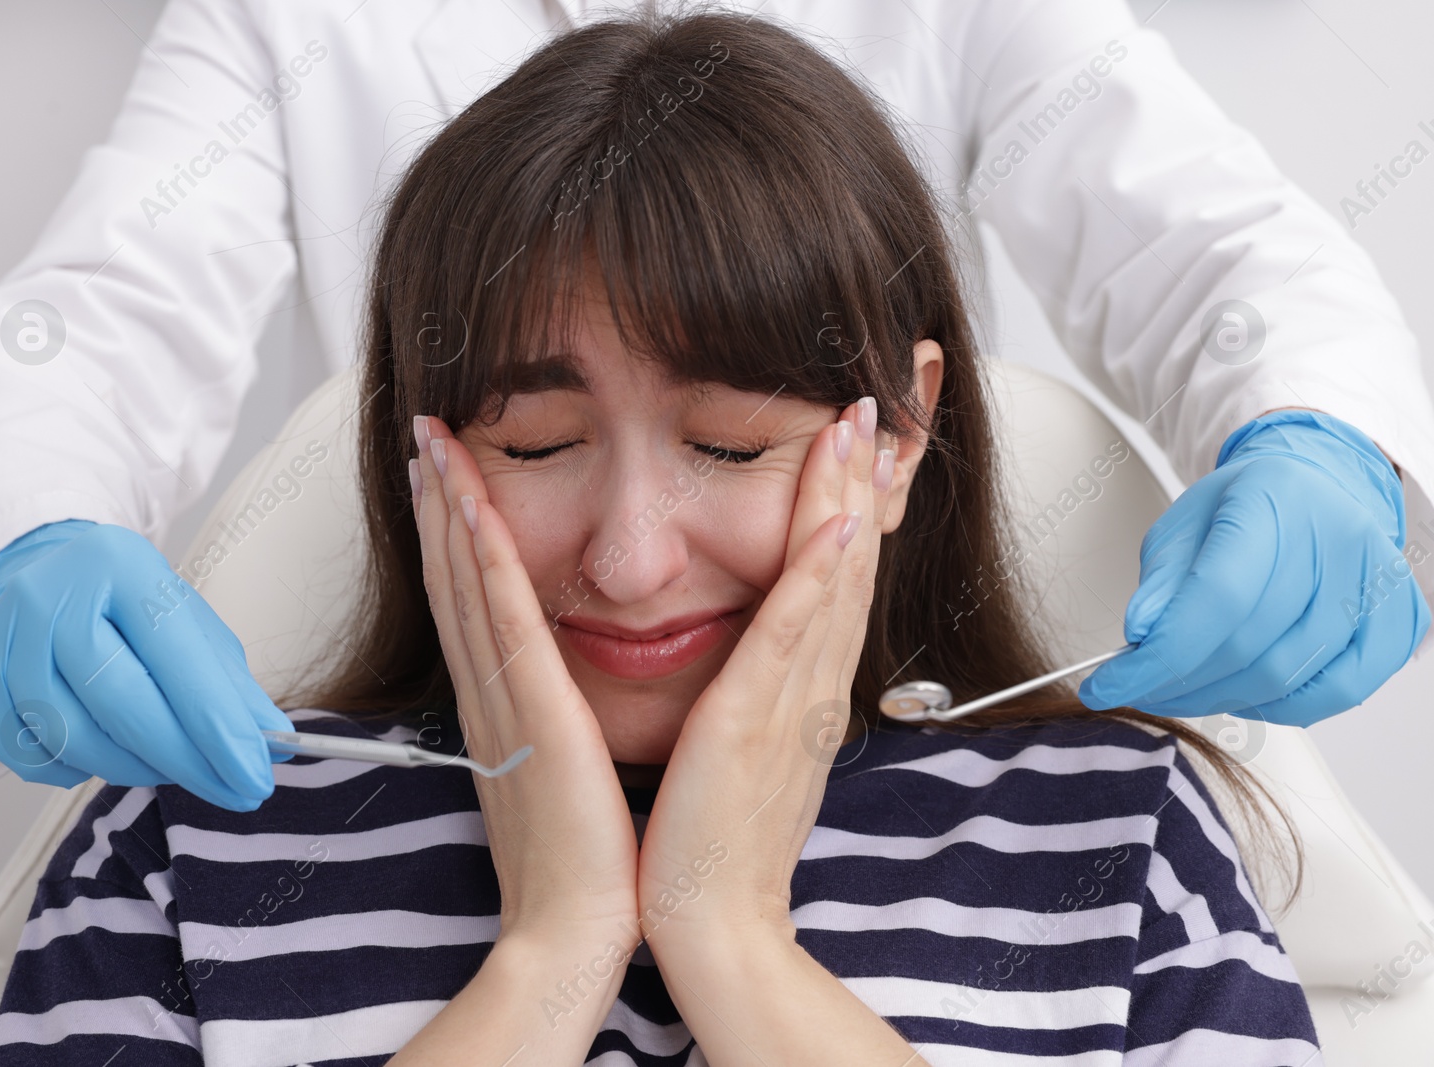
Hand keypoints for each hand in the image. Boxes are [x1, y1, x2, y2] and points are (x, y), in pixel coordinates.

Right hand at [0, 520, 293, 810]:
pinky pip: (34, 761)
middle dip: (188, 761)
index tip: (257, 776)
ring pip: (78, 741)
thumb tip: (270, 741)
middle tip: (231, 789)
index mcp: (118, 564)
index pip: (177, 657)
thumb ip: (227, 681)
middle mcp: (49, 596)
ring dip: (134, 767)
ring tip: (164, 758)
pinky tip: (96, 744)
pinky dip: (77, 769)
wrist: (34, 577)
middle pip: (124, 705)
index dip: (219, 727)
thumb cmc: (122, 605)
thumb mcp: (184, 621)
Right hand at [412, 415, 640, 946]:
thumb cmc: (582, 864)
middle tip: (424, 435)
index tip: (447, 479)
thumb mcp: (557, 779)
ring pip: (468, 582)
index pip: (470, 603)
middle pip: (454, 578)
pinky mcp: (532, 709)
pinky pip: (503, 617)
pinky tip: (472, 505)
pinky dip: (482, 558)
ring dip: (450, 508)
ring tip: (434, 443)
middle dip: (438, 503)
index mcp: (501, 707)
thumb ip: (547, 731)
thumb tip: (552, 704)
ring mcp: (504, 697)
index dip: (453, 537)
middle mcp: (489, 692)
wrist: (576, 928)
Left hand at [636, 397, 894, 950]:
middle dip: (859, 481)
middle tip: (873, 405)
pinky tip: (837, 522)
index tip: (854, 445)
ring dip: (846, 498)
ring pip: (830, 580)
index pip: (834, 582)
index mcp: (800, 692)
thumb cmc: (715, 844)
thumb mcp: (747, 752)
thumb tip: (757, 664)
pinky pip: (792, 634)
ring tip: (858, 424)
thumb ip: (758, 698)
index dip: (848, 509)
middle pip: (847, 565)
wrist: (710, 923)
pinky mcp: (755, 720)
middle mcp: (808, 686)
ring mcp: (790, 700)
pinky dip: (820, 575)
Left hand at [1081, 409, 1429, 725]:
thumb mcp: (1181, 528)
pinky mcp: (1399, 621)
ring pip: (1287, 677)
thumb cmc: (1243, 509)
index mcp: (1274, 501)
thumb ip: (1160, 583)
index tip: (1106, 685)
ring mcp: (1377, 582)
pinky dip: (1280, 707)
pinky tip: (1241, 693)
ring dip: (1219, 700)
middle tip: (1139, 690)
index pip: (1217, 598)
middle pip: (1249, 645)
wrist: (1314, 489)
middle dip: (1178, 683)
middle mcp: (1337, 538)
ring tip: (1180, 690)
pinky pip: (1337, 691)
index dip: (1158, 656)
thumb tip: (1142, 637)